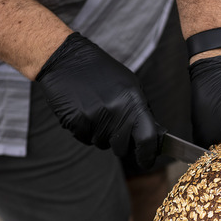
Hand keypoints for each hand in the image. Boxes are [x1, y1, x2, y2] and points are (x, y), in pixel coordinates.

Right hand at [35, 32, 164, 168]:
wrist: (66, 59)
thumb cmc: (101, 72)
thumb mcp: (129, 85)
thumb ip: (141, 111)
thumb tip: (154, 136)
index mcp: (134, 101)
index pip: (147, 139)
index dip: (148, 155)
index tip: (147, 162)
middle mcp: (116, 111)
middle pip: (122, 148)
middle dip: (119, 143)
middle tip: (111, 123)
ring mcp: (95, 118)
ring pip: (102, 144)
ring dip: (100, 134)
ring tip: (94, 109)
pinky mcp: (76, 122)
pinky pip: (84, 139)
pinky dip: (83, 130)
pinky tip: (81, 110)